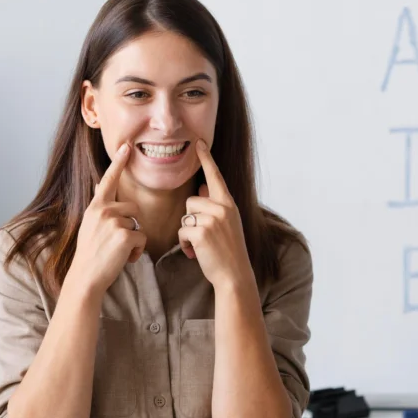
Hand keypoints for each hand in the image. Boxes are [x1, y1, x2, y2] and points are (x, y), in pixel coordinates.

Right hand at [71, 143, 145, 295]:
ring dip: (133, 240)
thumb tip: (98, 184)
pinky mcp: (124, 235)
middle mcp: (103, 210)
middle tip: (115, 243)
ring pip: (138, 225)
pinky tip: (123, 259)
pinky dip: (136, 251)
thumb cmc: (89, 253)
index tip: (127, 145)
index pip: (108, 180)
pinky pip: (141, 238)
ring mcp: (114, 222)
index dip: (119, 163)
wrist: (85, 277)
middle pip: (133, 208)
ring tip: (116, 252)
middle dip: (131, 225)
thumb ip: (98, 206)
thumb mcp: (89, 224)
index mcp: (95, 207)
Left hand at [178, 139, 253, 288]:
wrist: (235, 275)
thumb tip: (202, 189)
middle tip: (204, 236)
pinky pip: (182, 231)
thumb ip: (214, 205)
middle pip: (191, 200)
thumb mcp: (227, 224)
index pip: (215, 176)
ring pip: (185, 215)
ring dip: (187, 232)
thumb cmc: (229, 251)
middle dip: (191, 218)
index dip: (206, 159)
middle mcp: (223, 208)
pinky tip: (195, 253)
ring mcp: (213, 219)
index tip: (199, 142)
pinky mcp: (202, 232)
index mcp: (229, 204)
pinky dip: (184, 244)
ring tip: (200, 245)